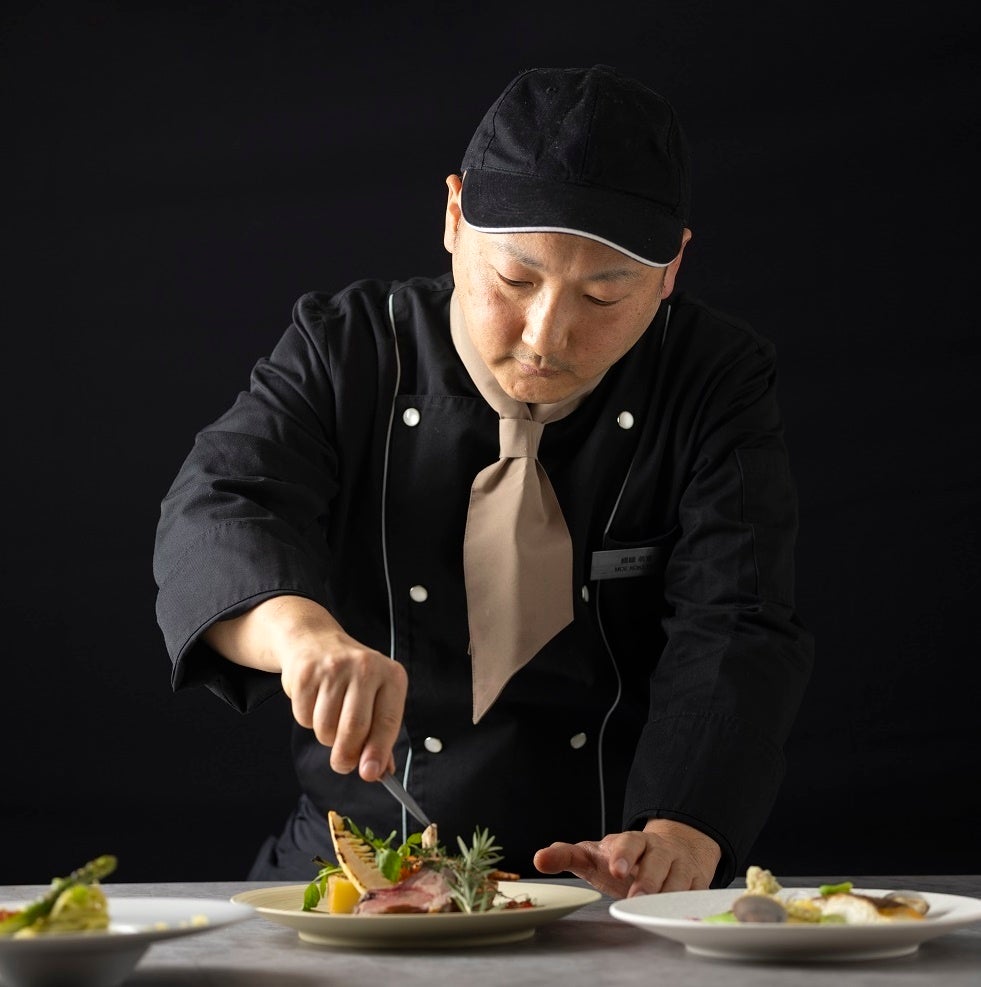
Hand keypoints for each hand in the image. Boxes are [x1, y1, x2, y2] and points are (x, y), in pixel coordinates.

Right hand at [204, 595, 406, 781]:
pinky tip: (314, 702)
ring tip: (330, 718)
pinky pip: (304, 717)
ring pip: (326, 728)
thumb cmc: (352, 677)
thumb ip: (380, 733)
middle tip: (343, 764)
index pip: (388, 721)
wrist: (314, 640)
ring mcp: (334, 668)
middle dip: (346, 756)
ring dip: (326, 736)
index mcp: (391, 675)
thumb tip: (380, 771)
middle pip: (354, 729)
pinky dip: (307, 721)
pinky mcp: (306, 672)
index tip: (371, 774)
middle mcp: (365, 667)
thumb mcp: (375, 696)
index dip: (379, 752)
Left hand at [533, 818, 720, 897]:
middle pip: (657, 860)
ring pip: (680, 879)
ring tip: (655, 909)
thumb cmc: (624, 858)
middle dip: (648, 878)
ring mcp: (681, 865)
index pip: (628, 843)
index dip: (622, 855)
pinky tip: (684, 914)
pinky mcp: (697, 883)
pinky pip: (698, 894)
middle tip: (636, 896)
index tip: (615, 869)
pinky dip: (692, 905)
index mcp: (632, 841)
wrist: (671, 849)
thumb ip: (566, 855)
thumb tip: (538, 859)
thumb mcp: (594, 854)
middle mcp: (659, 850)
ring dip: (669, 894)